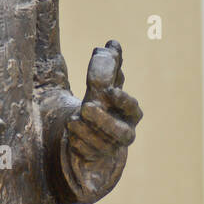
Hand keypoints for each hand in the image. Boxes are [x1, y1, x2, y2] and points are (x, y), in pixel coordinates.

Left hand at [66, 39, 141, 163]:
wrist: (89, 134)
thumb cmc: (98, 104)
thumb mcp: (100, 85)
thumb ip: (107, 66)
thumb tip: (112, 43)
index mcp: (129, 113)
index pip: (132, 108)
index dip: (123, 101)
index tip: (109, 91)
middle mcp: (123, 132)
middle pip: (122, 133)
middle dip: (104, 121)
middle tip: (86, 107)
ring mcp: (110, 148)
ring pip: (104, 145)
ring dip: (87, 132)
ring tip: (72, 120)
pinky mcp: (96, 160)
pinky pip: (90, 156)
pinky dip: (80, 146)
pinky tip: (70, 137)